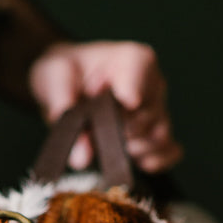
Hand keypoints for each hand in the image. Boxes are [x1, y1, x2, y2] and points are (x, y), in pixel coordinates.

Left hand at [29, 40, 182, 172]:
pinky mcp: (158, 133)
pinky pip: (170, 151)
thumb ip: (63, 111)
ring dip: (132, 150)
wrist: (67, 82)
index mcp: (132, 60)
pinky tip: (136, 162)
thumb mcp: (52, 79)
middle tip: (94, 129)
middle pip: (146, 119)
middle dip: (117, 132)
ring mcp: (159, 110)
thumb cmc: (64, 72)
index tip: (122, 105)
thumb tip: (81, 158)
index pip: (142, 83)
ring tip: (107, 144)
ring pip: (158, 138)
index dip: (130, 99)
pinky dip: (155, 161)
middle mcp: (153, 83)